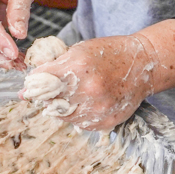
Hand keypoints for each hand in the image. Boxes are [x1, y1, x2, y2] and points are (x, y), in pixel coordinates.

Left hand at [23, 34, 157, 129]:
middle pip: (49, 101)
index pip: (40, 81)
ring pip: (62, 115)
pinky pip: (79, 124)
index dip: (34, 83)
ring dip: (60, 108)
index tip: (33, 84)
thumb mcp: (80, 50)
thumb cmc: (110, 53)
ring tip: (70, 96)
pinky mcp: (105, 120)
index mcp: (77, 66)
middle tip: (49, 92)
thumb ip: (55, 64)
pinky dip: (76, 116)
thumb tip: (30, 81)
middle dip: (45, 97)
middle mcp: (87, 89)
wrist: (144, 64)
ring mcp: (97, 107)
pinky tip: (83, 104)